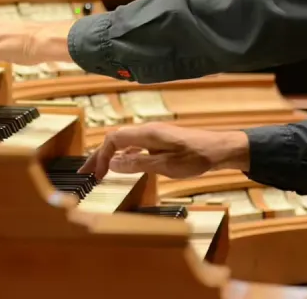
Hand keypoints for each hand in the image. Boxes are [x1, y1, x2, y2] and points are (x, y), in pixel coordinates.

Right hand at [79, 123, 249, 179]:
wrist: (220, 149)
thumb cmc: (197, 157)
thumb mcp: (166, 166)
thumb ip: (138, 163)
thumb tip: (112, 163)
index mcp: (147, 133)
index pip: (113, 139)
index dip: (100, 156)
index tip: (95, 175)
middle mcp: (148, 130)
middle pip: (115, 139)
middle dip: (98, 156)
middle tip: (86, 174)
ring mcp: (154, 135)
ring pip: (124, 142)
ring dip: (110, 156)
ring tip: (98, 171)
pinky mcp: (161, 141)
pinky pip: (134, 145)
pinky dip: (123, 155)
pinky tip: (122, 165)